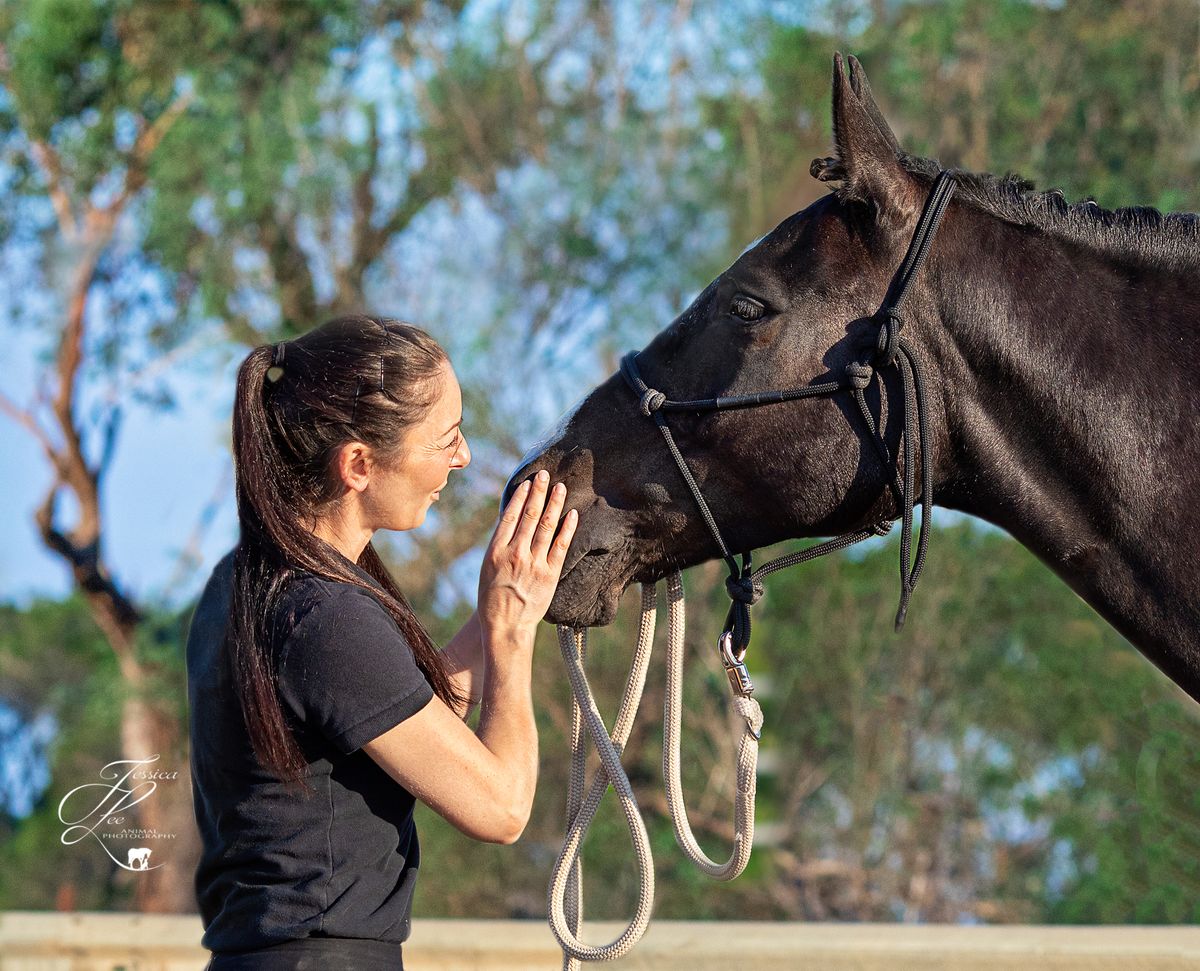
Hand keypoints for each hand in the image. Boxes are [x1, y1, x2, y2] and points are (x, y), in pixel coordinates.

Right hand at [478, 469, 577, 636]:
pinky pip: (561, 547)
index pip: (510, 516)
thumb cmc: (492, 599)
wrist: (506, 627)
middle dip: (538, 493)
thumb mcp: (487, 569)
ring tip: (561, 487)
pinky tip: (572, 514)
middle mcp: (515, 554)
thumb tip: (511, 523)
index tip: (528, 483)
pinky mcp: (549, 575)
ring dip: (554, 504)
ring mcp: (533, 564)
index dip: (520, 497)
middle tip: (546, 475)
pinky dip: (567, 528)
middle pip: (529, 516)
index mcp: (496, 551)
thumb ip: (500, 546)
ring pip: (546, 527)